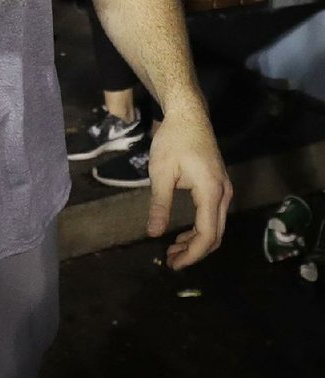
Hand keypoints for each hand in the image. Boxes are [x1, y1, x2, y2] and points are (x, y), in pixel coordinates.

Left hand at [145, 107, 232, 269]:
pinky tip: (182, 234)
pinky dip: (200, 229)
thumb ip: (159, 204)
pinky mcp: (219, 184)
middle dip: (194, 252)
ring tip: (173, 250)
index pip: (207, 234)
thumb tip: (153, 233)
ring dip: (197, 242)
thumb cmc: (173, 140)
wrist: (188, 114)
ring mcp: (224, 188)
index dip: (192, 254)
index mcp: (210, 191)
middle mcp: (223, 193)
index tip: (173, 264)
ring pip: (216, 226)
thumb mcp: (161, 172)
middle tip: (170, 260)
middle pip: (216, 235)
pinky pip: (214, 215)